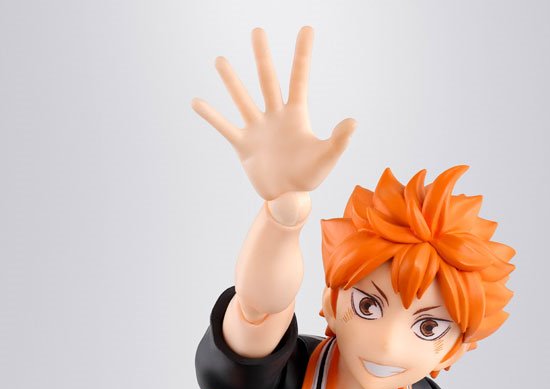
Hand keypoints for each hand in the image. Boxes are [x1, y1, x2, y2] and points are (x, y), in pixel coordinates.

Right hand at [191, 27, 356, 200]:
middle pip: (268, 80)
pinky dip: (211, 116)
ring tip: (220, 60)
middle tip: (257, 30)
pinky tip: (196, 101)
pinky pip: (225, 127)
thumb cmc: (308, 177)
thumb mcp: (327, 158)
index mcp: (297, 115)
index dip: (303, 55)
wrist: (288, 199)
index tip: (307, 29)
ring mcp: (257, 128)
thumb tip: (353, 122)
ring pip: (242, 99)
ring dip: (232, 81)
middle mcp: (275, 116)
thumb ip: (339, 140)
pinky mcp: (243, 145)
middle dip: (262, 57)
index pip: (299, 79)